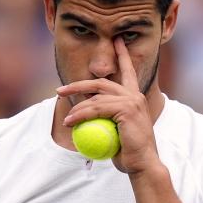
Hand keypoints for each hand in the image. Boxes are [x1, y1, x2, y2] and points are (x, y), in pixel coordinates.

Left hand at [56, 38, 160, 174]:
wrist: (142, 163)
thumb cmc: (128, 153)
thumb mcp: (115, 132)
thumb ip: (106, 119)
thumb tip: (86, 119)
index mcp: (135, 97)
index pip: (128, 71)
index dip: (122, 54)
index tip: (118, 39)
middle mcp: (135, 95)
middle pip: (101, 82)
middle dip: (78, 84)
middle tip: (60, 90)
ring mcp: (132, 101)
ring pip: (95, 97)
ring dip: (76, 107)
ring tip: (66, 119)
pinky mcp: (126, 109)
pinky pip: (96, 108)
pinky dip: (80, 115)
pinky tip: (70, 122)